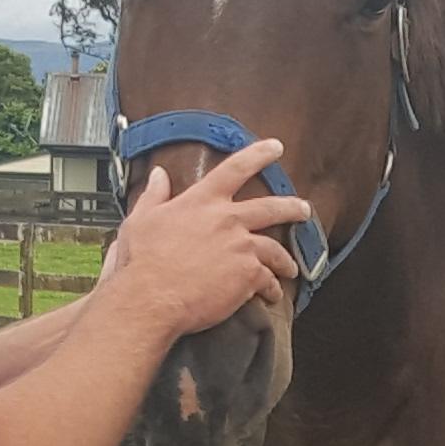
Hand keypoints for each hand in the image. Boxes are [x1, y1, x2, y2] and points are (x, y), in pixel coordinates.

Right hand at [98, 140, 307, 336]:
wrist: (152, 298)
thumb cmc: (142, 261)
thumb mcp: (141, 219)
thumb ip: (154, 195)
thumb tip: (158, 175)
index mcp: (202, 201)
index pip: (235, 168)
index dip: (258, 155)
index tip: (275, 147)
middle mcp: (227, 219)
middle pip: (270, 208)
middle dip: (292, 208)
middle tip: (303, 210)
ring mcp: (241, 247)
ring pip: (275, 249)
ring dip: (285, 259)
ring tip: (291, 267)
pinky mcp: (248, 275)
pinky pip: (268, 280)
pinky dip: (272, 288)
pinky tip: (272, 295)